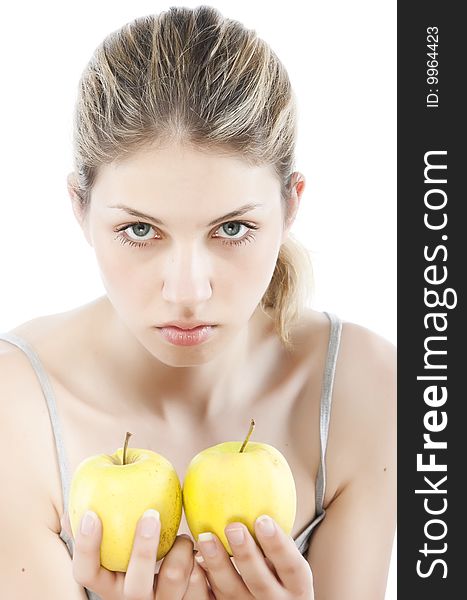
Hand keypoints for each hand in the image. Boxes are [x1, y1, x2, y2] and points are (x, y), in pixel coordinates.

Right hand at [61, 510, 209, 598]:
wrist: (170, 588)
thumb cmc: (138, 554)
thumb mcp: (117, 546)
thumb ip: (104, 525)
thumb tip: (82, 500)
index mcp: (108, 585)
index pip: (85, 573)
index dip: (85, 546)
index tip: (91, 513)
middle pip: (136, 584)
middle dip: (143, 548)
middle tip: (150, 514)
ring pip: (174, 577)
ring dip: (181, 548)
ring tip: (183, 538)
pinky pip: (198, 579)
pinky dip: (200, 559)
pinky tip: (203, 549)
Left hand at [195, 515, 313, 598]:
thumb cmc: (278, 576)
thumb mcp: (286, 563)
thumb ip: (277, 538)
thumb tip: (256, 482)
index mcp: (297, 586)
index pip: (292, 566)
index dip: (278, 544)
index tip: (263, 519)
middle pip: (261, 582)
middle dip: (246, 554)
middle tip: (233, 526)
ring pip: (233, 594)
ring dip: (218, 565)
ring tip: (205, 538)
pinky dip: (202, 582)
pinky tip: (192, 562)